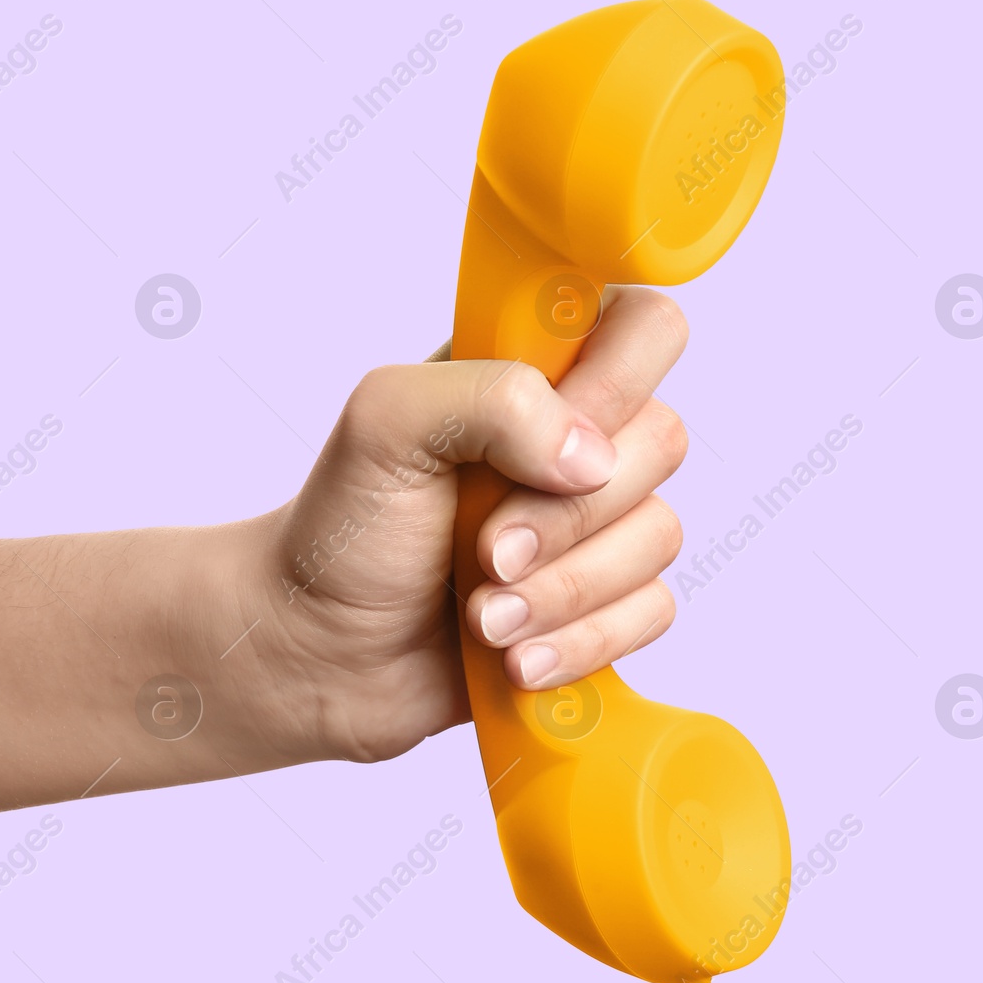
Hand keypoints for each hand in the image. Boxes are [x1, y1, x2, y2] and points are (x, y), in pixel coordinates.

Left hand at [259, 286, 689, 764]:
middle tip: (485, 551)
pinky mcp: (603, 601)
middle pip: (663, 442)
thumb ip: (490, 398)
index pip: (644, 325)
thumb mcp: (385, 424)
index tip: (545, 440)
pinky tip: (515, 657)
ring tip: (482, 618)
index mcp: (534, 369)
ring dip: (563, 592)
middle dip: (567, 516)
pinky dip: (582, 642)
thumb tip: (589, 456)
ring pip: (658, 536)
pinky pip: (652, 612)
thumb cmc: (347, 528)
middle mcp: (576, 437)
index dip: (618, 381)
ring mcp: (595, 521)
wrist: (320, 651)